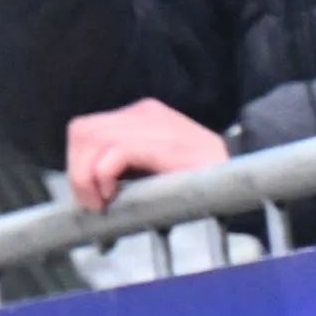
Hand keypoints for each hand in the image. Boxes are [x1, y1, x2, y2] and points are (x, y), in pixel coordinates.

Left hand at [62, 98, 231, 211]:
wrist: (239, 177)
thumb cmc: (195, 179)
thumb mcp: (151, 166)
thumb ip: (120, 165)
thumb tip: (83, 187)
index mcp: (141, 115)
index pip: (87, 127)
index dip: (76, 161)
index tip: (84, 192)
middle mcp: (145, 113)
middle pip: (83, 131)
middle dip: (77, 170)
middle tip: (89, 202)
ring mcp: (157, 125)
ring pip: (94, 140)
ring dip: (87, 177)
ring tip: (100, 202)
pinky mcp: (165, 143)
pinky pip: (116, 153)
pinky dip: (103, 176)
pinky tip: (112, 195)